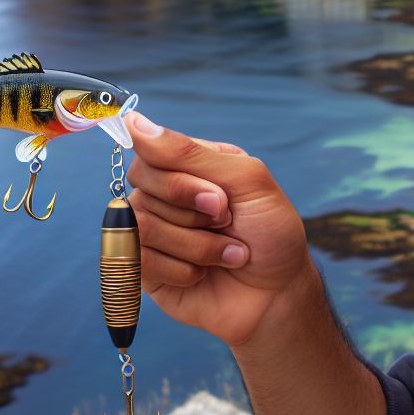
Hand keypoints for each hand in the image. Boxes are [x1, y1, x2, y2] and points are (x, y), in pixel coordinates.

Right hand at [123, 112, 309, 345]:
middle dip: (193, 215)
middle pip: (142, 190)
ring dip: (197, 246)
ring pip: (143, 227)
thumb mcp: (247, 180)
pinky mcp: (145, 269)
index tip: (221, 199)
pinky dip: (184, 270)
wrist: (279, 293)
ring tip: (228, 254)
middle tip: (228, 224)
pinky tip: (205, 274)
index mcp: (191, 165)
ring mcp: (153, 232)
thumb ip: (190, 152)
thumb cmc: (272, 233)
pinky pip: (140, 262)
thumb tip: (134, 122)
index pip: (151, 156)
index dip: (182, 182)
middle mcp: (166, 195)